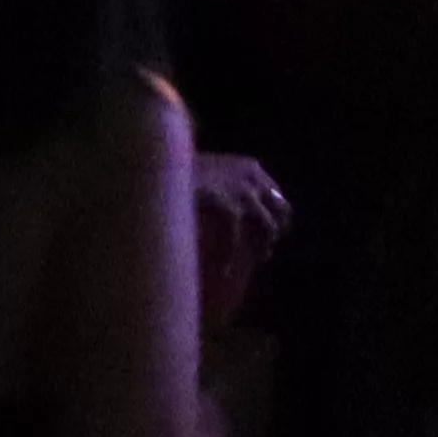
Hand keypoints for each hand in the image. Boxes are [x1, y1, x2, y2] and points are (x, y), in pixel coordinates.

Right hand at [192, 152, 290, 320]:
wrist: (156, 168)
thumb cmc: (176, 172)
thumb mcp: (213, 173)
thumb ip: (230, 185)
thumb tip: (241, 212)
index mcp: (250, 166)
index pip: (277, 193)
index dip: (276, 215)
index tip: (270, 233)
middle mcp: (252, 175)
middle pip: (281, 209)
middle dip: (276, 230)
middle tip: (266, 250)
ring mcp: (242, 188)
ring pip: (267, 225)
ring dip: (263, 245)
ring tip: (257, 259)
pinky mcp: (228, 203)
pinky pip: (236, 237)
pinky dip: (230, 255)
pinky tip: (225, 270)